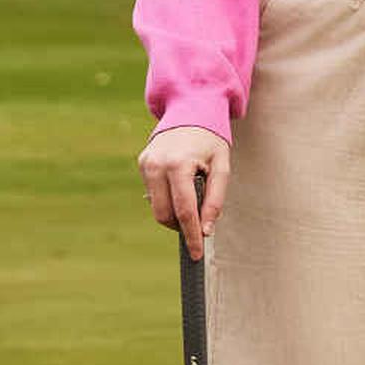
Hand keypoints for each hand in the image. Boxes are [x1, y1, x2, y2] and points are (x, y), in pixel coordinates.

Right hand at [139, 126, 230, 257]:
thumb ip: (215, 199)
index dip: (191, 235)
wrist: (191, 110)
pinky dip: (167, 199)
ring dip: (174, 214)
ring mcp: (146, 164)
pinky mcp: (142, 163)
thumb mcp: (222, 167)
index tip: (197, 254)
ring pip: (157, 207)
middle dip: (181, 226)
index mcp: (179, 164)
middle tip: (199, 223)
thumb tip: (206, 230)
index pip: (184, 210)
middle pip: (165, 214)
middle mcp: (157, 164)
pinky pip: (153, 194)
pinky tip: (180, 186)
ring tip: (192, 199)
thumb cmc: (211, 141)